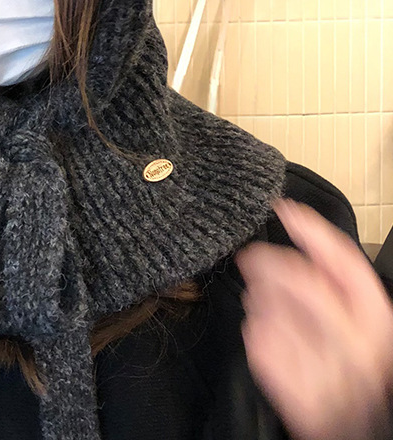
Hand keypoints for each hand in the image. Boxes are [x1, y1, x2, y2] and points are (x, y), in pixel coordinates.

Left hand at [235, 199, 392, 439]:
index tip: (282, 207)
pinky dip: (254, 328)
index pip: (345, 262)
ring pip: (272, 309)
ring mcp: (327, 370)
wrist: (350, 420)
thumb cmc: (347, 350)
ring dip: (258, 297)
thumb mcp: (354, 310)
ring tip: (264, 299)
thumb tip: (288, 214)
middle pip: (299, 282)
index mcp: (376, 319)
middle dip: (267, 262)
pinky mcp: (297, 389)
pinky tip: (265, 329)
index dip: (312, 230)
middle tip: (249, 256)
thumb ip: (328, 269)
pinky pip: (258, 340)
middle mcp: (357, 345)